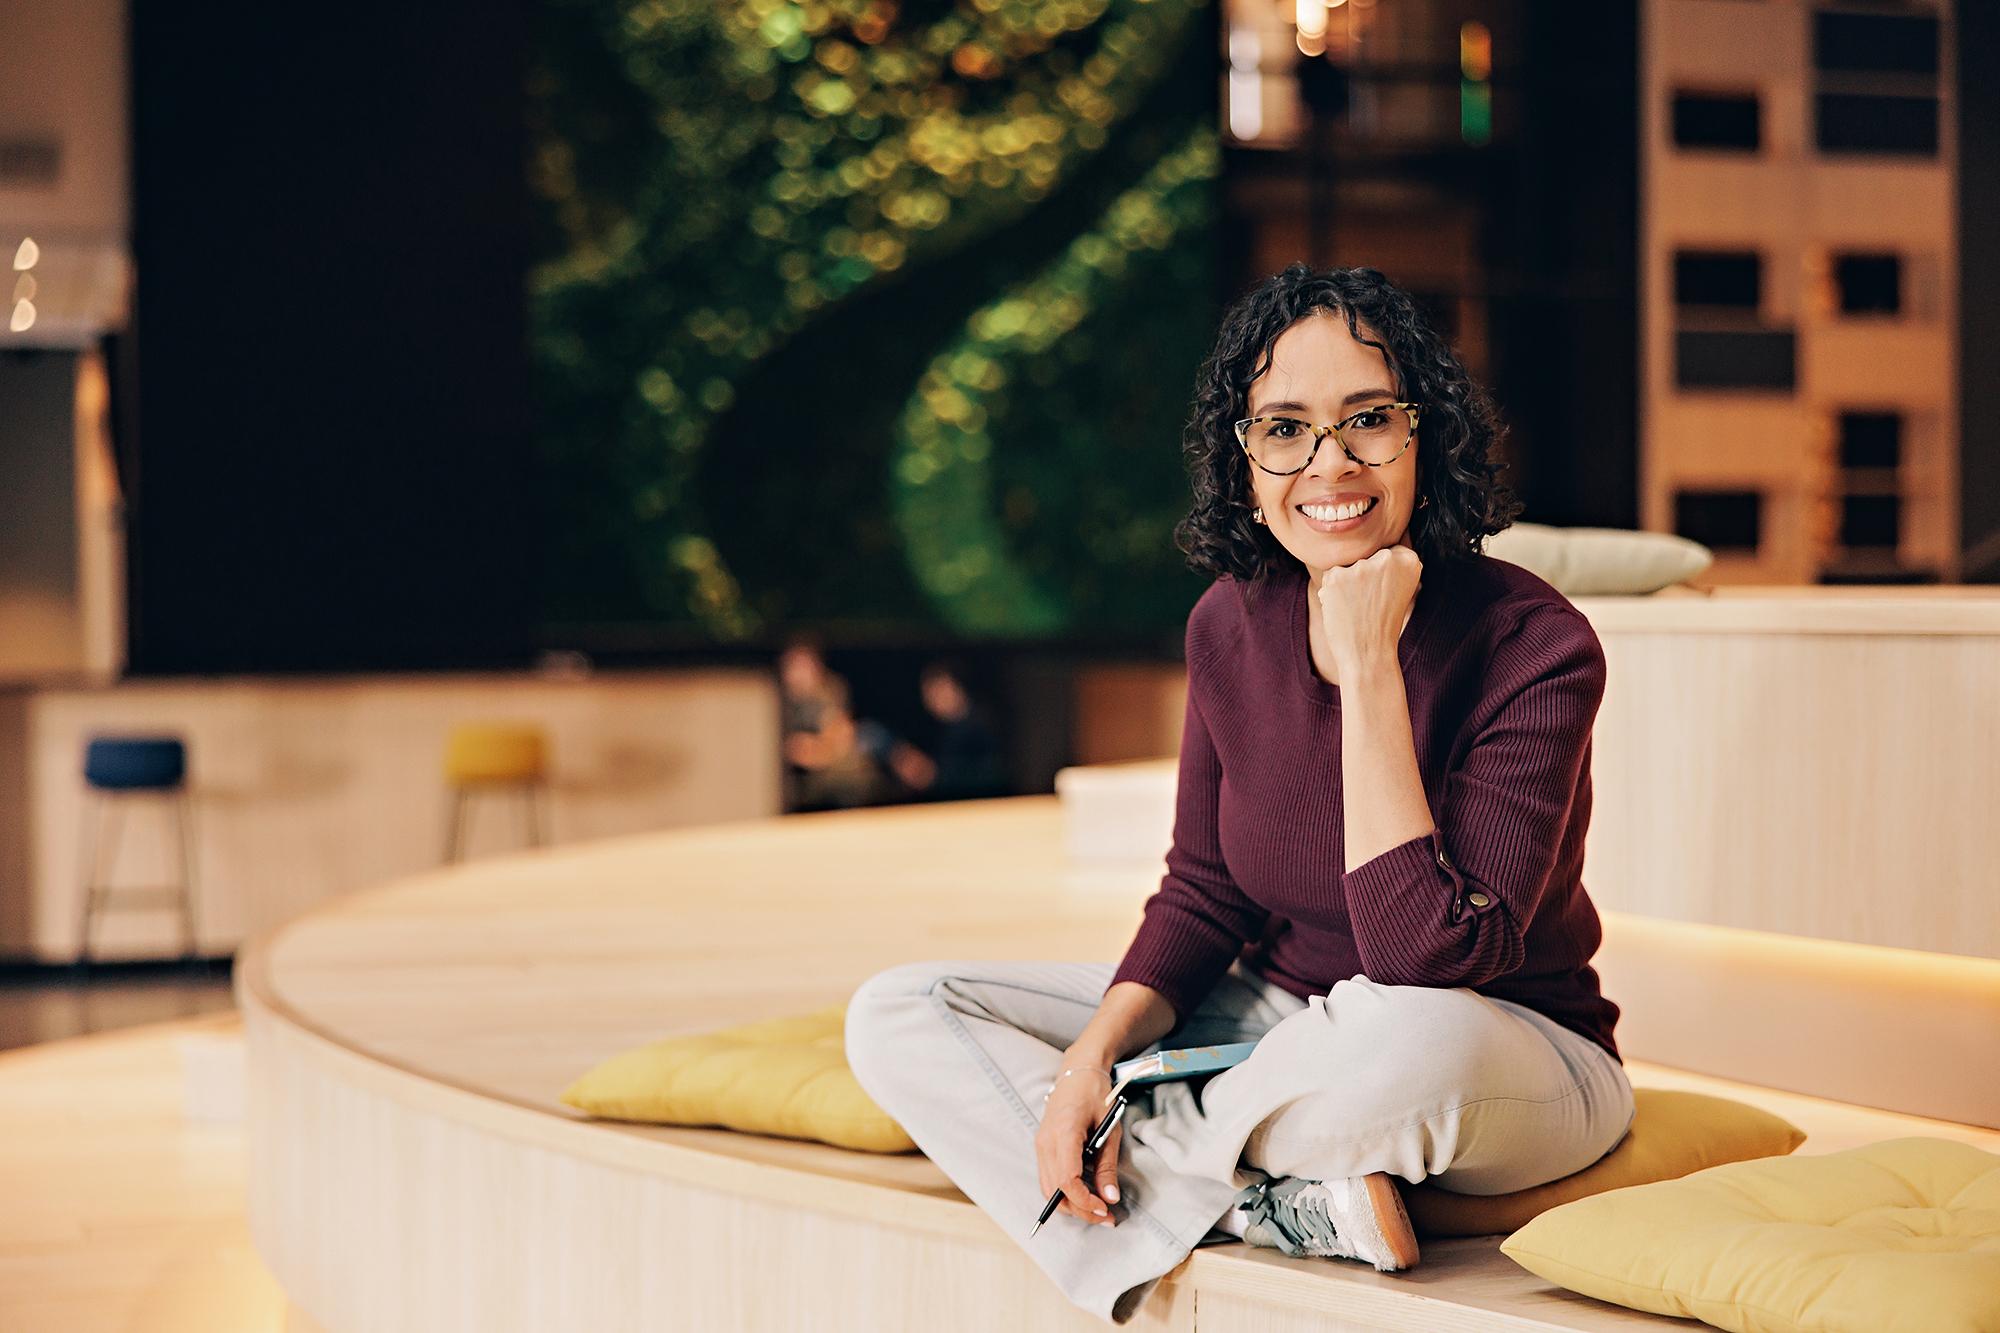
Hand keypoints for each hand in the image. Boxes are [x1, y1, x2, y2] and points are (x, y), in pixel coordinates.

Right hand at [1033, 1068, 1121, 1225]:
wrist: (1078, 1070)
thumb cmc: (1096, 1094)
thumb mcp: (1109, 1127)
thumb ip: (1107, 1164)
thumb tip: (1110, 1197)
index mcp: (1063, 1133)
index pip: (1066, 1180)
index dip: (1085, 1201)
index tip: (1105, 1209)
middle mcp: (1046, 1142)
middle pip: (1055, 1191)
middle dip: (1080, 1210)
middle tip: (1106, 1217)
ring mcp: (1041, 1144)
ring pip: (1048, 1188)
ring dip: (1071, 1205)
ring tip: (1098, 1209)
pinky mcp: (1043, 1146)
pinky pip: (1048, 1178)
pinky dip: (1064, 1192)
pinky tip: (1085, 1194)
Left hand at [1316, 540, 1422, 670]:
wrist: (1369, 655)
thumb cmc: (1384, 625)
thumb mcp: (1403, 591)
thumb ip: (1395, 568)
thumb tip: (1381, 550)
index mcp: (1409, 560)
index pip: (1386, 554)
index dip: (1381, 577)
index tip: (1384, 595)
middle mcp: (1387, 558)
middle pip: (1365, 559)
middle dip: (1362, 578)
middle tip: (1370, 604)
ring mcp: (1361, 567)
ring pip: (1347, 568)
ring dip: (1346, 585)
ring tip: (1357, 609)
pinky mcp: (1337, 576)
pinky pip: (1330, 577)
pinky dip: (1331, 592)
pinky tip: (1343, 609)